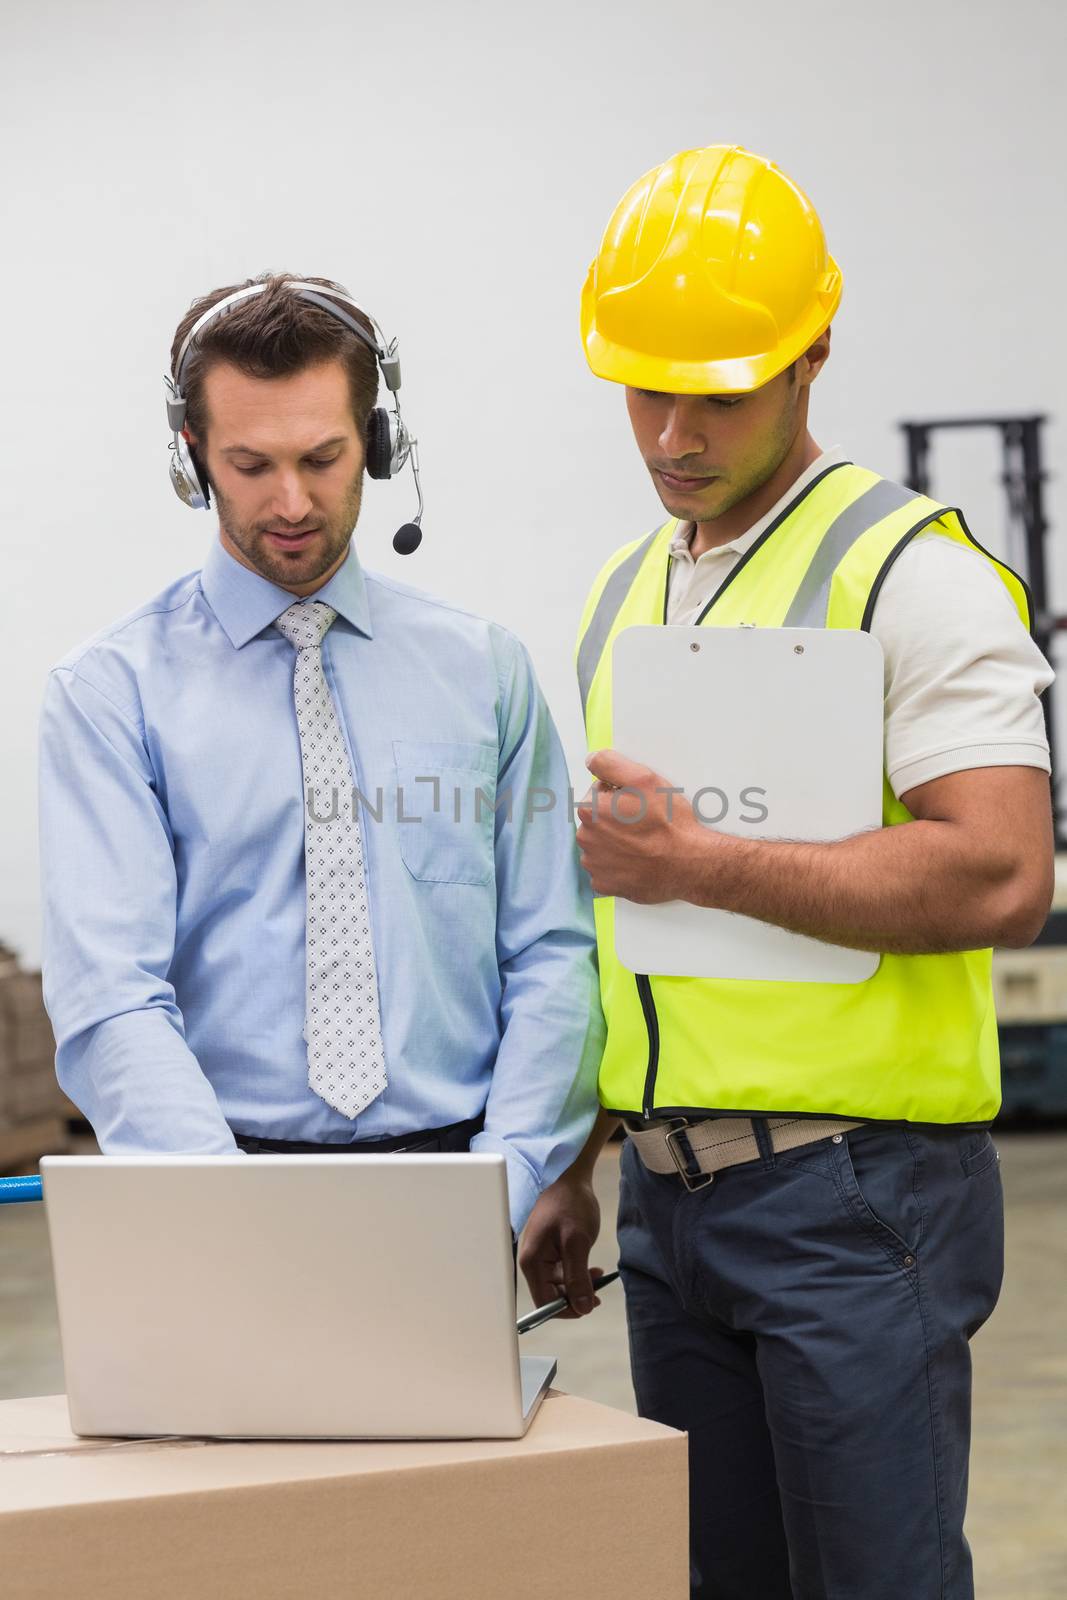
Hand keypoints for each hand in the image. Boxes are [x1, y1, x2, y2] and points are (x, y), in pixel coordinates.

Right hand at [519, 1168, 605, 1317]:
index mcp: (532, 1261)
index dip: (566, 1309)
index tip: (589, 1305)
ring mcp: (541, 1256)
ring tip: (599, 1275)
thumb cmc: (570, 1203)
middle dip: (575, 1296)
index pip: (544, 1302)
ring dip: (579, 1285)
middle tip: (598, 1292)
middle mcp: (532, 1262)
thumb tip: (582, 1308)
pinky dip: (578, 1274)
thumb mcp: (577, 1241)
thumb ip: (578, 1276)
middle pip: (551, 1295)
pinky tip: (593, 1268)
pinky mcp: (550, 1251)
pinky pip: (562, 1272)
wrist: (570, 1177)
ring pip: (559, 1285)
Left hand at [576, 749, 711, 903]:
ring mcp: (594, 865)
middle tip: (644, 823)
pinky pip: (606, 870)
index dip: (621, 794)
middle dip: (617, 819)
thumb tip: (591, 760)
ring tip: (643, 843)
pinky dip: (619, 866)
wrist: (689, 863)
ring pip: (601, 845)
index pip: (598, 792)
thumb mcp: (644, 779)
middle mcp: (585, 839)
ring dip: (617, 843)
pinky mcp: (605, 884)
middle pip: (599, 819)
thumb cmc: (669, 822)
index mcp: (590, 810)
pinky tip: (638, 862)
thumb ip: (610, 763)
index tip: (640, 804)